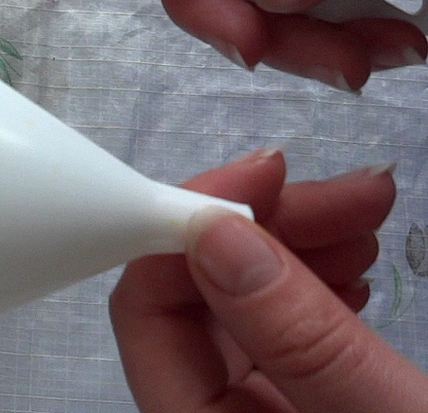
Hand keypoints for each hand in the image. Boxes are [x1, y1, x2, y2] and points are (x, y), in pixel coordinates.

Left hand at [109, 149, 427, 411]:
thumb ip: (299, 338)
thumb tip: (213, 236)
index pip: (147, 314)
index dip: (190, 229)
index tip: (265, 176)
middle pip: (195, 301)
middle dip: (261, 229)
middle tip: (349, 193)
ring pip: (242, 309)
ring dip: (295, 248)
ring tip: (367, 217)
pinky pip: (282, 338)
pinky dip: (314, 289)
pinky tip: (356, 269)